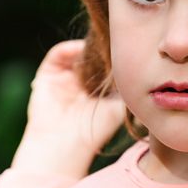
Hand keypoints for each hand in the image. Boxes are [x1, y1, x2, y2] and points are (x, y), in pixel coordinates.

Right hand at [10, 40, 125, 177]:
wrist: (64, 146)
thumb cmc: (94, 132)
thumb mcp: (118, 107)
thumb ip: (127, 88)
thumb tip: (141, 69)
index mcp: (96, 92)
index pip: (106, 66)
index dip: (116, 57)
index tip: (128, 49)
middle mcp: (79, 84)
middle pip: (91, 56)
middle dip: (101, 48)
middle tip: (114, 41)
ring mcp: (63, 79)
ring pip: (76, 53)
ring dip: (87, 47)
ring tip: (99, 45)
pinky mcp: (46, 76)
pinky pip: (58, 54)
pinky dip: (70, 48)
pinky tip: (83, 49)